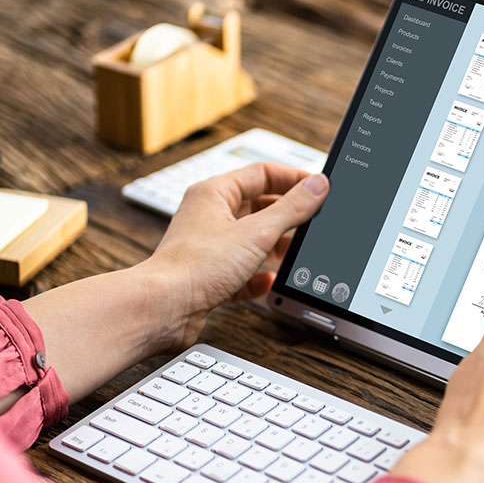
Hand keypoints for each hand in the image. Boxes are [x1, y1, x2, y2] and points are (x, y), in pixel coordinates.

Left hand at [142, 163, 328, 349]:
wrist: (165, 308)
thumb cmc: (195, 267)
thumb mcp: (257, 233)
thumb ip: (292, 208)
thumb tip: (318, 185)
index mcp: (215, 193)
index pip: (262, 173)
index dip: (294, 179)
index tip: (319, 187)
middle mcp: (209, 215)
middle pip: (258, 206)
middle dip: (286, 216)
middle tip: (311, 222)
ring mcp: (208, 246)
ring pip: (251, 239)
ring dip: (274, 247)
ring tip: (293, 254)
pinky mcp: (209, 275)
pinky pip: (241, 270)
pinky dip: (257, 275)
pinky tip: (267, 281)